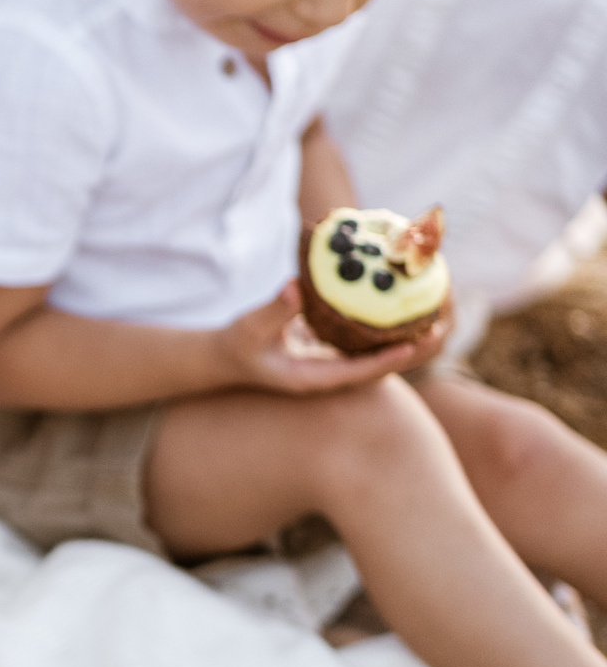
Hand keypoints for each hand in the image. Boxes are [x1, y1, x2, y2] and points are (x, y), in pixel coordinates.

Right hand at [215, 285, 448, 392]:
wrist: (228, 358)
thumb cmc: (237, 344)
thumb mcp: (249, 327)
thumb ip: (274, 310)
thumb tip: (296, 287)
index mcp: (310, 378)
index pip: (357, 373)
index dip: (387, 360)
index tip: (414, 345)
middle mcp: (329, 378)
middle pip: (379, 370)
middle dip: (409, 353)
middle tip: (438, 330)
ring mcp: (333, 369)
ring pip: (377, 361)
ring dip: (405, 344)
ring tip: (433, 320)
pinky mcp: (334, 358)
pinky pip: (368, 349)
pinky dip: (387, 335)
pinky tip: (403, 314)